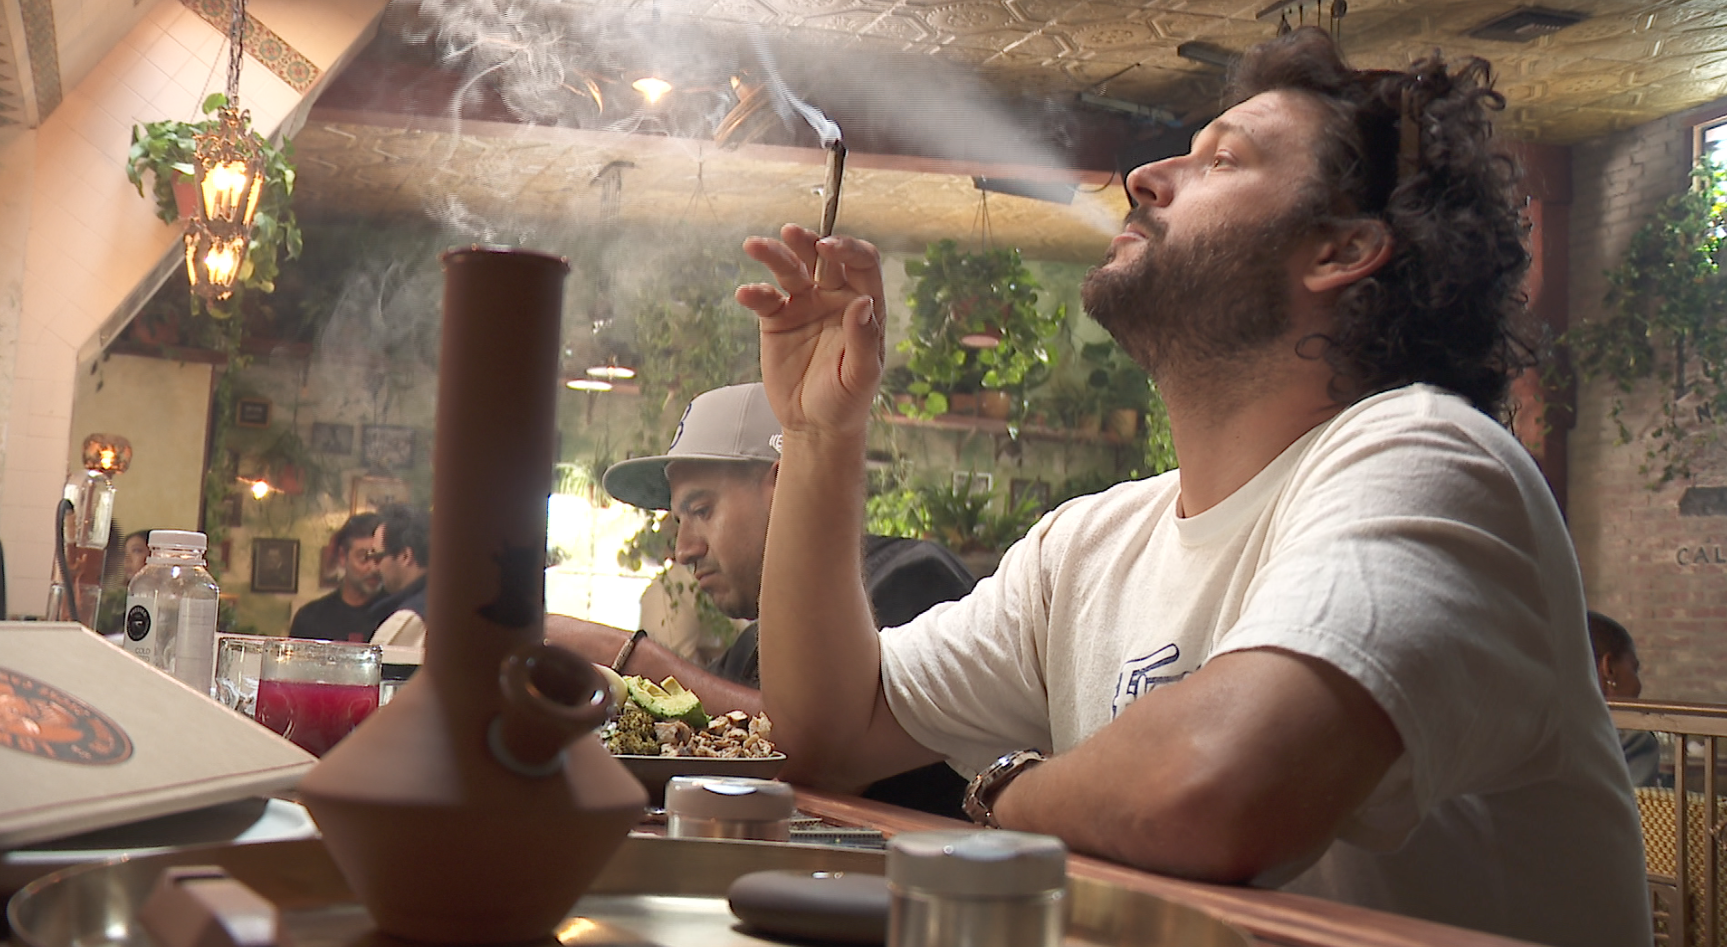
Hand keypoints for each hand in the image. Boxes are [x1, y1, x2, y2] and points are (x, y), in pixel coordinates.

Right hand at [736, 224, 885, 435]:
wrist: (815, 425)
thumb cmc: (847, 401)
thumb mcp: (862, 375)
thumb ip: (864, 339)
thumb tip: (863, 303)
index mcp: (862, 305)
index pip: (861, 263)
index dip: (848, 249)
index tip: (829, 249)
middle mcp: (834, 297)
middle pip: (821, 257)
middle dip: (807, 241)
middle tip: (792, 234)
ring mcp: (804, 305)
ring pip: (789, 270)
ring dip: (773, 255)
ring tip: (755, 246)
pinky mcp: (776, 319)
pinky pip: (765, 299)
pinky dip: (754, 293)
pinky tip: (746, 294)